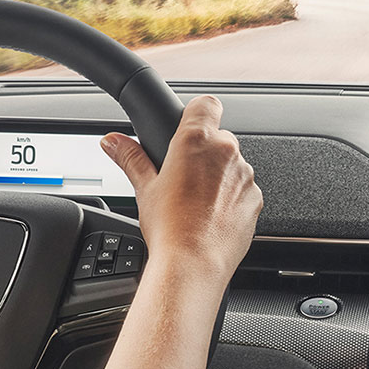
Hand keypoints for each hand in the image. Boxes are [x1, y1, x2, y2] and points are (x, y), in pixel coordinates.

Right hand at [100, 95, 261, 284]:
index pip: (206, 104)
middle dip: (203, 153)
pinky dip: (231, 198)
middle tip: (183, 179)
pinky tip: (212, 216)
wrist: (194, 264)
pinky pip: (243, 189)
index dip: (196, 114)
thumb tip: (112, 141)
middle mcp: (226, 152)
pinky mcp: (256, 198)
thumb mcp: (144, 188)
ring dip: (218, 176)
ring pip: (232, 165)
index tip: (187, 129)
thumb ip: (130, 157)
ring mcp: (245, 176)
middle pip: (218, 138)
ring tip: (196, 203)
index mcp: (197, 140)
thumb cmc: (170, 228)